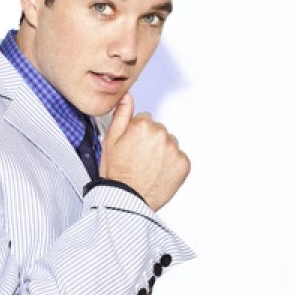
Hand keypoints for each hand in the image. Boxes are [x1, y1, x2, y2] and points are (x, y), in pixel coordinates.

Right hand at [98, 92, 189, 210]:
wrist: (127, 198)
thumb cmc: (116, 172)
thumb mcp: (110, 140)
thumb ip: (122, 114)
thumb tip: (128, 97)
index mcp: (143, 125)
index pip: (144, 120)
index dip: (136, 134)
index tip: (131, 146)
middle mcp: (161, 134)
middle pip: (158, 131)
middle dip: (150, 142)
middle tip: (138, 159)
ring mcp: (174, 149)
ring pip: (169, 144)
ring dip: (161, 152)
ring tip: (147, 167)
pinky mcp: (184, 163)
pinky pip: (178, 158)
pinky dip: (171, 165)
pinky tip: (157, 173)